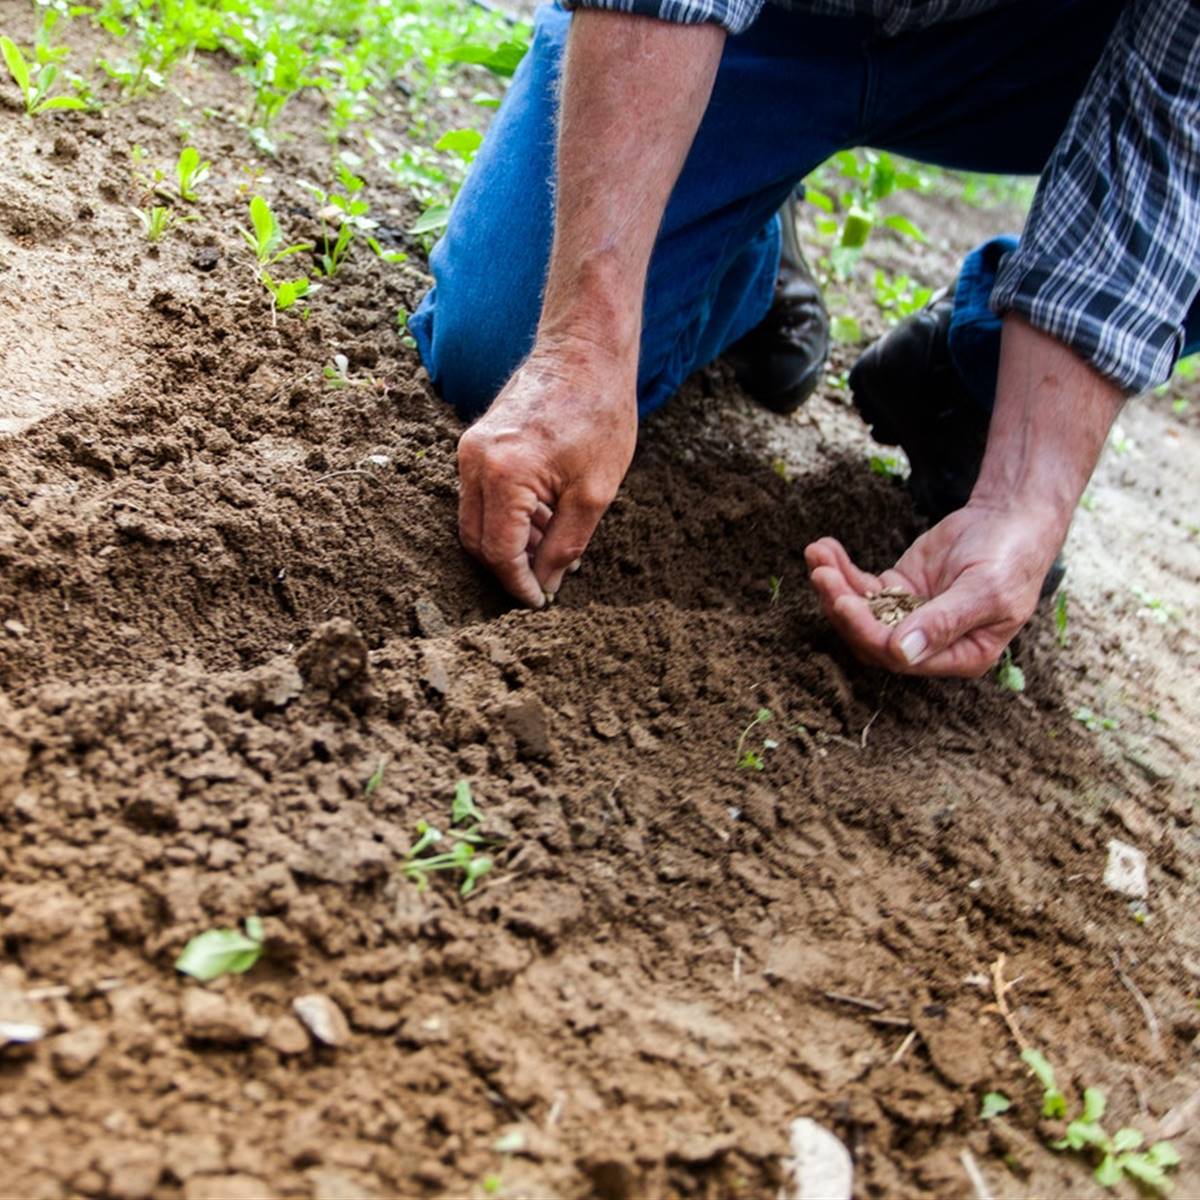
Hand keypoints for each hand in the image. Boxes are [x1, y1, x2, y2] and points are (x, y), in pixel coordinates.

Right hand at [457, 342, 637, 607]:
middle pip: (477, 540)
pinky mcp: (476, 442)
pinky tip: (544, 518)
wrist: (585, 351)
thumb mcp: (594, 493)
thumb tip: (546, 584)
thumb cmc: (599, 414)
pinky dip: (506, 516)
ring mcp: (470, 449)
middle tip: (545, 581)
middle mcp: (474, 462)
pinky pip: (480, 496)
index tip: (539, 602)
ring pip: (475, 520)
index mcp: (504, 475)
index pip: (499, 552)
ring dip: (509, 542)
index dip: (518, 585)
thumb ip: (565, 546)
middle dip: (509, 568)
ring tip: (553, 545)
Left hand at [805, 500, 1063, 676]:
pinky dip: (841, 569)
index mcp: (960, 656)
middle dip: (842, 607)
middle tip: (822, 574)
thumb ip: (944, 622)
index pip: (901, 657)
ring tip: (817, 555)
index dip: (868, 633)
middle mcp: (930, 644)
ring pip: (861, 612)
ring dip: (834, 586)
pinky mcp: (898, 589)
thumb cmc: (1010, 558)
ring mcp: (909, 616)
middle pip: (871, 637)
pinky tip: (823, 548)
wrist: (1012, 519)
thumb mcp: (985, 591)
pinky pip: (862, 586)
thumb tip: (902, 653)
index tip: (845, 602)